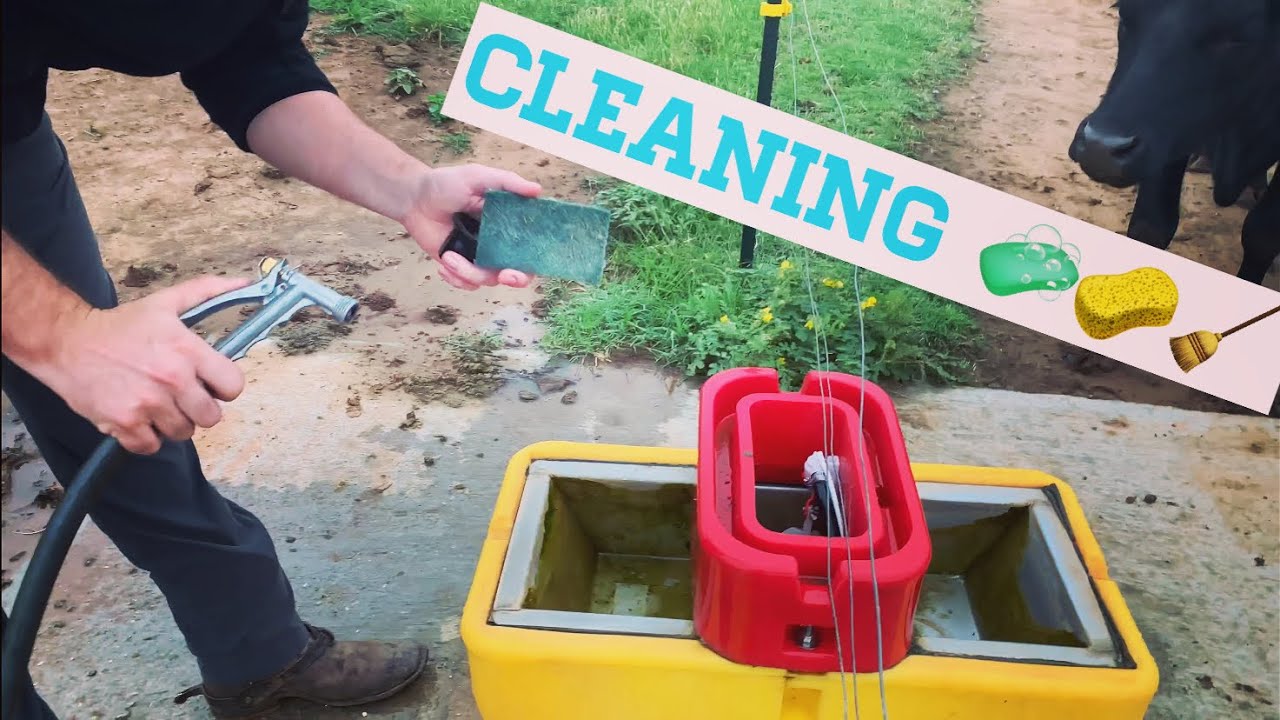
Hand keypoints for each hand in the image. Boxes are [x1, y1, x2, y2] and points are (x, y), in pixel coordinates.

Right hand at [38, 276, 251, 453]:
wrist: (66, 341)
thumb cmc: (120, 325)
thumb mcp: (166, 303)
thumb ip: (208, 292)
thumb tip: (245, 282)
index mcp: (187, 351)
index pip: (233, 386)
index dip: (224, 387)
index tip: (209, 383)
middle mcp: (172, 380)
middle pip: (211, 417)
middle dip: (198, 409)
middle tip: (180, 396)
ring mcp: (148, 404)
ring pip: (182, 433)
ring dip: (172, 423)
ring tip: (155, 403)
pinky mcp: (123, 424)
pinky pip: (151, 446)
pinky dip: (145, 437)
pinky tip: (137, 417)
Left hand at [401, 164, 542, 290]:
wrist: (414, 199)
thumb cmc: (447, 183)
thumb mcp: (478, 176)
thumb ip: (507, 182)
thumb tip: (538, 190)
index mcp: (509, 222)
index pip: (532, 246)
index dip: (534, 260)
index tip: (524, 263)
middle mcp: (499, 243)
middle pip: (519, 271)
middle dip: (514, 279)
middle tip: (503, 276)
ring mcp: (481, 256)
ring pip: (489, 279)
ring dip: (469, 273)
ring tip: (448, 258)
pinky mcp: (461, 265)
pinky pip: (468, 284)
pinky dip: (457, 279)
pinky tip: (444, 263)